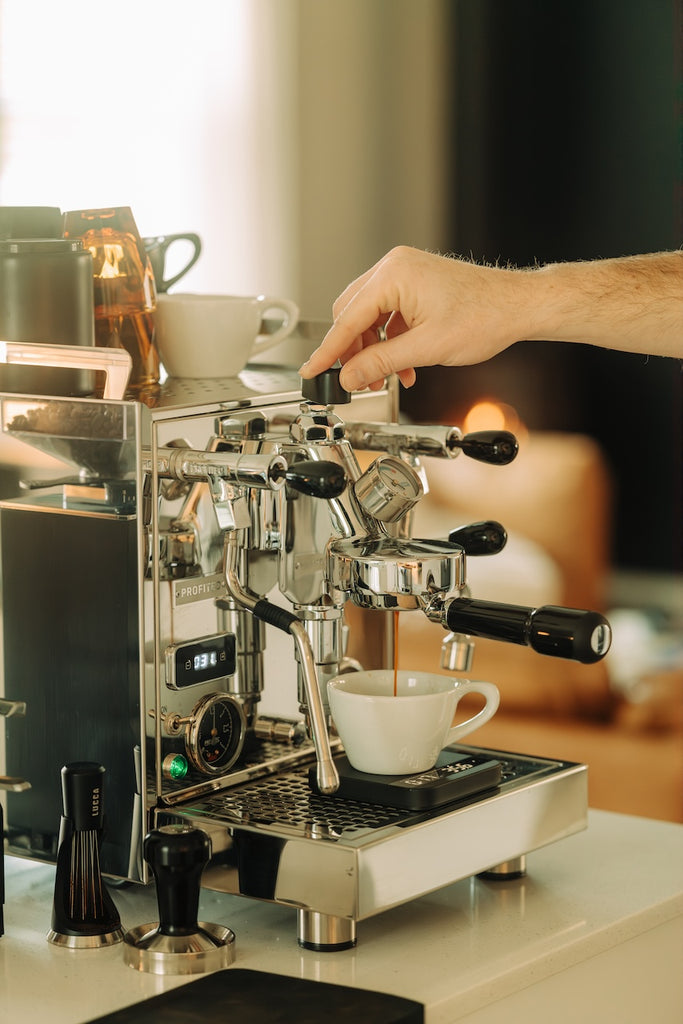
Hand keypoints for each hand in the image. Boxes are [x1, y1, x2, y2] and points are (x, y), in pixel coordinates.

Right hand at [299, 246, 528, 391]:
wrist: (517, 306)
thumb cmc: (484, 316)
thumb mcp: (426, 349)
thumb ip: (381, 363)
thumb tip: (349, 376)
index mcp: (394, 275)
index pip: (347, 319)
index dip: (328, 351)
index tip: (312, 371)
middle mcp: (394, 267)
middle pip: (352, 314)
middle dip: (353, 351)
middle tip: (357, 381)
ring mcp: (404, 273)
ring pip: (368, 317)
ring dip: (373, 349)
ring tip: (387, 377)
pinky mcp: (414, 284)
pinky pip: (387, 314)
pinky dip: (389, 341)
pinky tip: (403, 364)